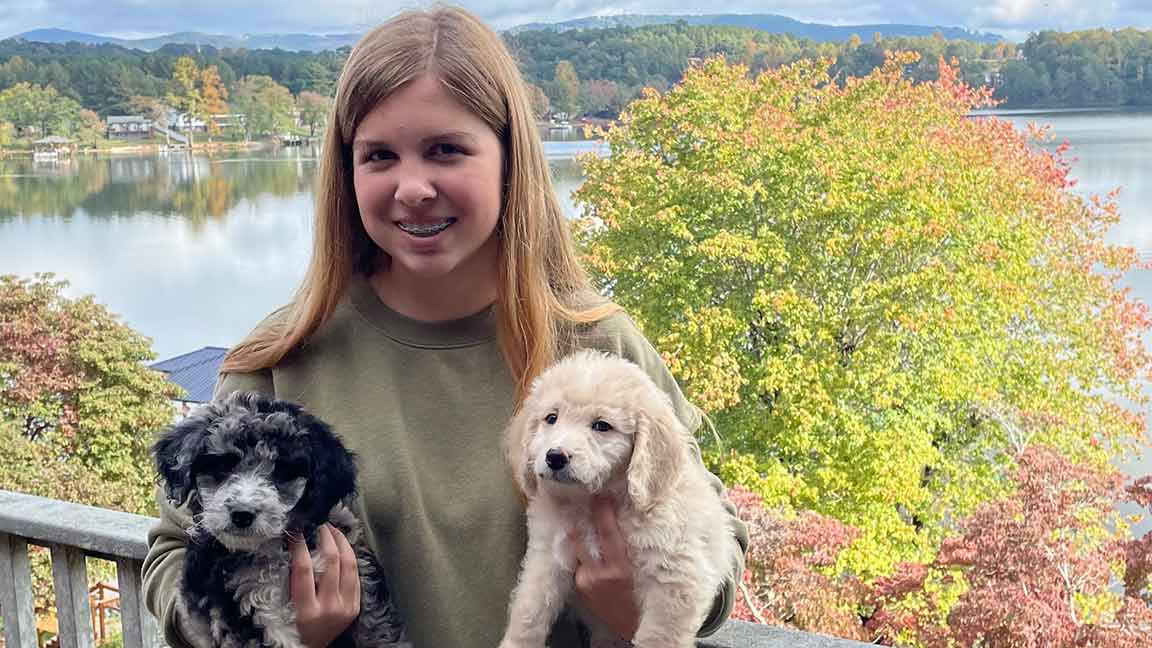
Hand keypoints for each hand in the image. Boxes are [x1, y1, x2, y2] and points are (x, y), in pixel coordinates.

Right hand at [289, 524, 360, 647]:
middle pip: (332, 562)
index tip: (297, 532)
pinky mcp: (355, 607)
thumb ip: (291, 581)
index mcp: (306, 611)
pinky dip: (349, 558)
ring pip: (349, 565)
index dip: (300, 546)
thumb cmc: (292, 628)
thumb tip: (295, 546)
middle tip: (320, 525)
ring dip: (342, 543)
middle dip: (326, 538)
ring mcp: (346, 608)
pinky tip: (343, 548)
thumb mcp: (285, 607)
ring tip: (333, 530)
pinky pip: (355, 576)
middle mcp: (329, 609)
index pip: (304, 570)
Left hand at [571, 496, 639, 639]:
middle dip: (581, 520)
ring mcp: (585, 582)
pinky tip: (588, 552)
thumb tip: (618, 523)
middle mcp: (598, 574)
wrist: (630, 627)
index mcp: (619, 569)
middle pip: (583, 539)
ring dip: (581, 538)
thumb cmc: (641, 597)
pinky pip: (580, 564)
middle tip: (581, 501)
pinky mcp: (579, 587)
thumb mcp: (638, 571)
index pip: (607, 533)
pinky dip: (583, 556)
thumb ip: (625, 550)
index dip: (602, 512)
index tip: (600, 495)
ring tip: (580, 521)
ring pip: (579, 551)